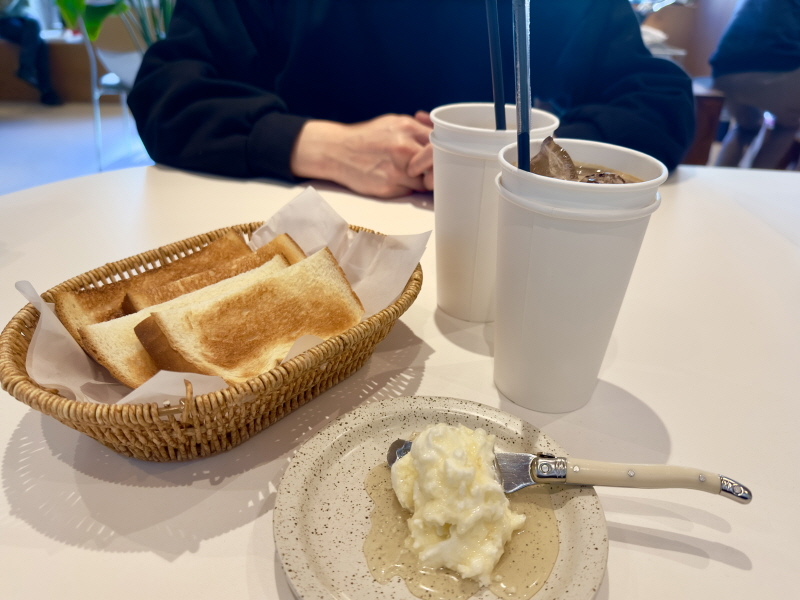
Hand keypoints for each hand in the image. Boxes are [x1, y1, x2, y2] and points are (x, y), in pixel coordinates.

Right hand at [290, 113, 432, 197]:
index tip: (439, 158)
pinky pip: (409, 191)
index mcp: (407, 127)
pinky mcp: (389, 186)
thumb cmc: (366, 138)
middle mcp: (404, 147)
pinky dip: (406, 188)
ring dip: (420, 181)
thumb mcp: (392, 124)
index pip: (439, 143)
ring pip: (424, 181)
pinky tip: (393, 180)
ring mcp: (397, 168)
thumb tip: (440, 140)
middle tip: (430, 171)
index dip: (441, 153)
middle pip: (436, 164)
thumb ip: (416, 130)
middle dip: (435, 170)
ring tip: (408, 175)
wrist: (336, 150)